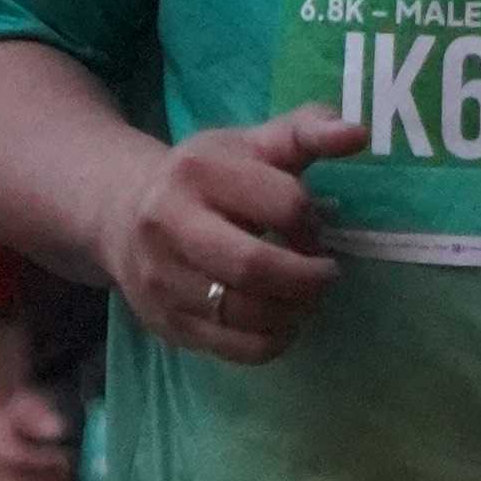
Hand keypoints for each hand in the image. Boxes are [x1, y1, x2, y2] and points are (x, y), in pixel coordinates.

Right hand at [109, 109, 345, 362]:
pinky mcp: (166, 322)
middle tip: (326, 274)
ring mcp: (161, 279)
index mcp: (197, 172)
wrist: (122, 211)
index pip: (283, 203)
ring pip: (245, 313)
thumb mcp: (250, 144)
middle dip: (307, 277)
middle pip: (255, 267)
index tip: (313, 228)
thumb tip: (357, 134)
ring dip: (294, 311)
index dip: (311, 222)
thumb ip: (305, 132)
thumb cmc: (206, 177)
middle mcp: (169, 224)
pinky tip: (281, 321)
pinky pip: (235, 349)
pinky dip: (273, 341)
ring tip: (306, 298)